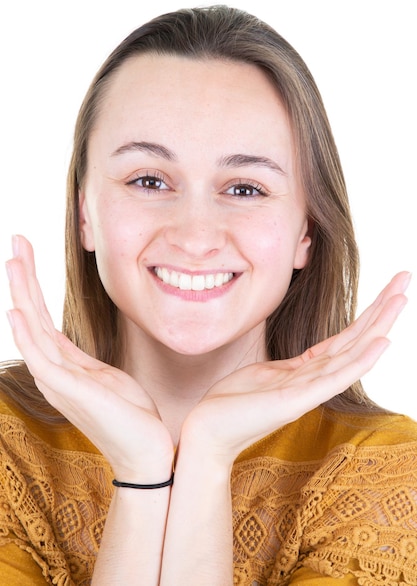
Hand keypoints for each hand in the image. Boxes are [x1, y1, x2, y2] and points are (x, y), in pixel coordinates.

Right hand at [6, 235, 173, 480]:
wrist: (146, 452)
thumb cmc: (131, 416)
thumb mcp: (108, 378)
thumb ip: (86, 361)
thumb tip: (76, 347)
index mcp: (65, 365)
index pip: (42, 318)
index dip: (34, 286)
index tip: (28, 253)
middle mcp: (55, 371)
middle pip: (31, 316)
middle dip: (24, 277)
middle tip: (16, 241)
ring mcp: (59, 381)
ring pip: (32, 328)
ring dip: (23, 293)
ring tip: (14, 260)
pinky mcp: (70, 390)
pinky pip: (41, 357)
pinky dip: (27, 333)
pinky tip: (17, 310)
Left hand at [181, 271, 409, 462]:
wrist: (207, 430)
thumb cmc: (233, 402)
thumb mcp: (265, 374)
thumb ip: (289, 366)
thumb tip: (303, 357)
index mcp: (306, 371)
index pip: (344, 339)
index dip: (367, 314)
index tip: (388, 289)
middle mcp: (313, 379)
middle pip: (356, 341)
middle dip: (381, 310)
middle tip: (405, 280)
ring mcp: (308, 391)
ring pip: (352, 354)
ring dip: (378, 326)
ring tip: (400, 299)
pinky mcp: (296, 401)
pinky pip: (334, 378)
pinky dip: (360, 361)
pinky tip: (382, 342)